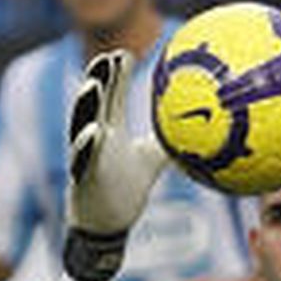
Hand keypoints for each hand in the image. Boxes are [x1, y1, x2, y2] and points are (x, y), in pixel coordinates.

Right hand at [61, 50, 165, 280]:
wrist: (105, 227)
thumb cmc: (124, 191)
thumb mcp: (151, 161)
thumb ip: (167, 141)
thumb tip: (198, 127)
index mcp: (109, 131)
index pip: (111, 97)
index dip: (115, 75)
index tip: (124, 53)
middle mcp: (94, 140)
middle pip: (95, 104)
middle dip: (99, 79)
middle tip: (107, 57)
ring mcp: (85, 159)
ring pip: (82, 127)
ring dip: (86, 106)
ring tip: (92, 85)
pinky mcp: (82, 179)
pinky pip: (82, 161)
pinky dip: (85, 146)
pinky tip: (92, 132)